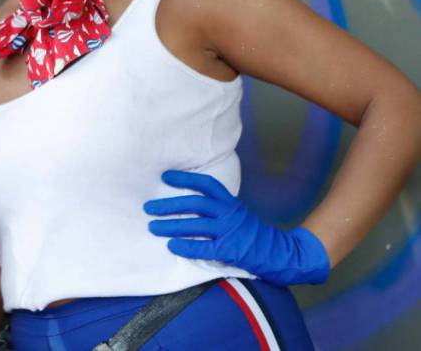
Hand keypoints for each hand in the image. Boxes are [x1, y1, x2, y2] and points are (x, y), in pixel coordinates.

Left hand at [144, 170, 330, 285]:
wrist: (282, 254)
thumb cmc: (253, 234)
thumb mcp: (238, 214)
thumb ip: (218, 209)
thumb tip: (186, 206)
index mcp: (230, 202)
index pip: (206, 185)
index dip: (185, 179)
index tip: (165, 176)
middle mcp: (230, 213)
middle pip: (194, 204)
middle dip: (168, 205)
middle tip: (148, 207)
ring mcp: (230, 231)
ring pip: (195, 225)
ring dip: (170, 226)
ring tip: (153, 227)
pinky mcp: (230, 250)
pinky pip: (203, 248)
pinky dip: (185, 246)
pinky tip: (172, 246)